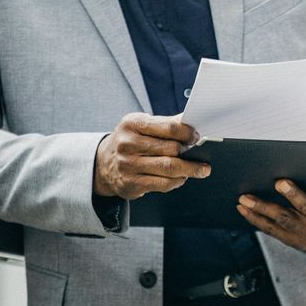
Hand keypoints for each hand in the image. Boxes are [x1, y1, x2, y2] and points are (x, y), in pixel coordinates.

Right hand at [93, 113, 210, 198]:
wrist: (104, 164)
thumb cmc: (130, 141)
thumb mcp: (142, 125)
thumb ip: (165, 123)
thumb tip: (190, 121)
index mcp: (132, 124)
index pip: (169, 127)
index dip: (187, 132)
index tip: (197, 136)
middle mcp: (127, 144)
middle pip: (171, 149)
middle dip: (190, 152)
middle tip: (200, 154)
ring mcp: (128, 165)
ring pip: (169, 168)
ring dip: (190, 169)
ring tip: (201, 169)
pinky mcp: (131, 183)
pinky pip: (162, 184)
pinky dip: (177, 181)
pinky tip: (182, 177)